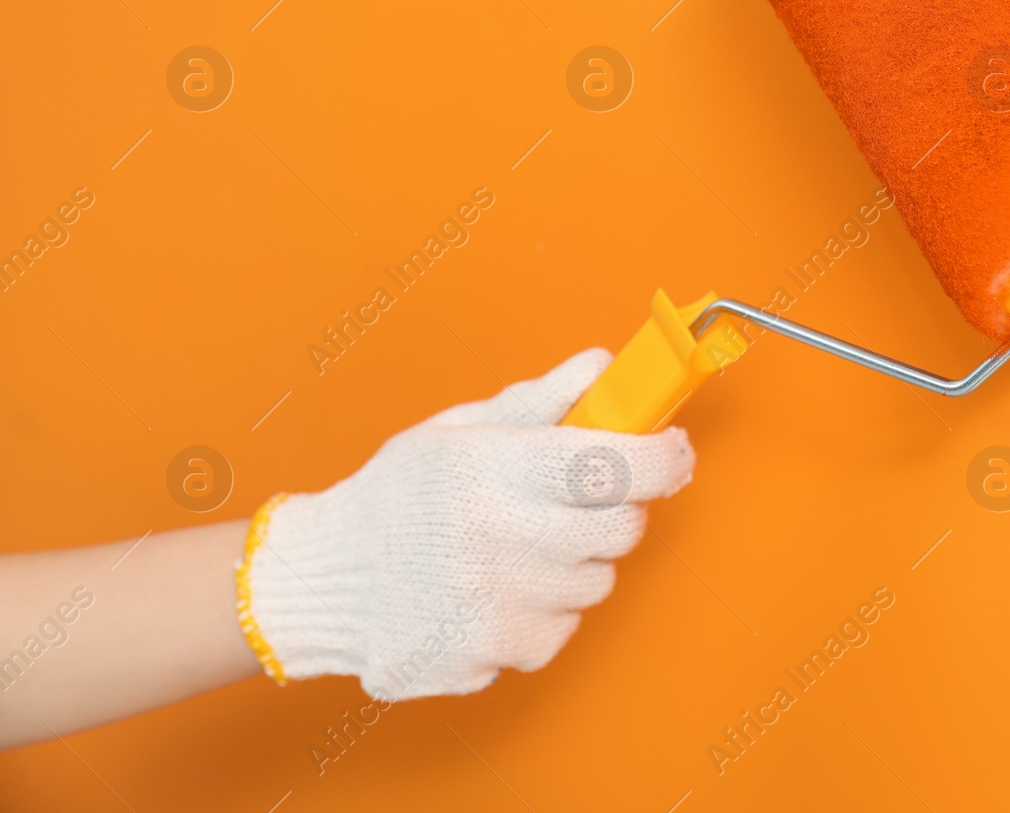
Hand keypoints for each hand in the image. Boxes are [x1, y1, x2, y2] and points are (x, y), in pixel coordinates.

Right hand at [236, 349, 693, 700]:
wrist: (326, 578)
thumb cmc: (399, 495)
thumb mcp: (461, 429)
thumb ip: (542, 399)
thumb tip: (603, 365)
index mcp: (495, 468)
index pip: (615, 464)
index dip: (662, 457)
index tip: (673, 450)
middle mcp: (500, 536)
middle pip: (623, 529)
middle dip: (615, 511)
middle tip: (577, 500)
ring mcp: (497, 602)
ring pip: (596, 582)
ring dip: (574, 563)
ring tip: (516, 547)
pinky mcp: (492, 653)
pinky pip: (561, 630)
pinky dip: (542, 613)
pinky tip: (496, 591)